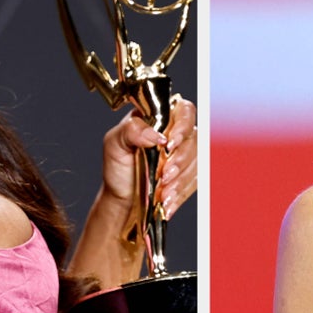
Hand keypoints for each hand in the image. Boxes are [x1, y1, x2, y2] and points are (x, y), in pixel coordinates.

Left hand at [100, 96, 197, 219]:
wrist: (120, 196)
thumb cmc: (117, 167)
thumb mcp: (114, 144)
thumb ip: (131, 130)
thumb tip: (155, 135)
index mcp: (159, 118)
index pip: (184, 111)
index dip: (182, 127)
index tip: (170, 145)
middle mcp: (176, 134)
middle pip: (194, 139)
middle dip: (181, 160)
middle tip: (165, 174)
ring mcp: (185, 155)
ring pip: (198, 162)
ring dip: (181, 180)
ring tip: (163, 193)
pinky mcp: (190, 175)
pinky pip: (195, 182)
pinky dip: (181, 194)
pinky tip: (168, 201)